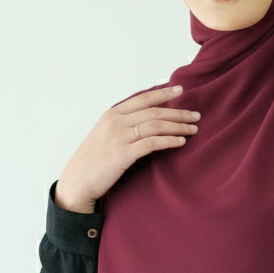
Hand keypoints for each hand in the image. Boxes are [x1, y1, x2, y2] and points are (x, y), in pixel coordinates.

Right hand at [54, 85, 199, 211]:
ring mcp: (118, 137)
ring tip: (193, 129)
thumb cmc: (93, 161)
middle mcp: (115, 122)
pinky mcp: (123, 154)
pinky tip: (181, 142)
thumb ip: (123, 126)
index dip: (163, 93)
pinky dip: (169, 140)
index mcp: (111, 114)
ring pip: (155, 125)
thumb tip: (147, 121)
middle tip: (196, 115)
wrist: (77, 182)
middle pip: (153, 111)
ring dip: (178, 126)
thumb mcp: (104, 135)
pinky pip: (152, 143)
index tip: (181, 90)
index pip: (143, 99)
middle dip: (178, 112)